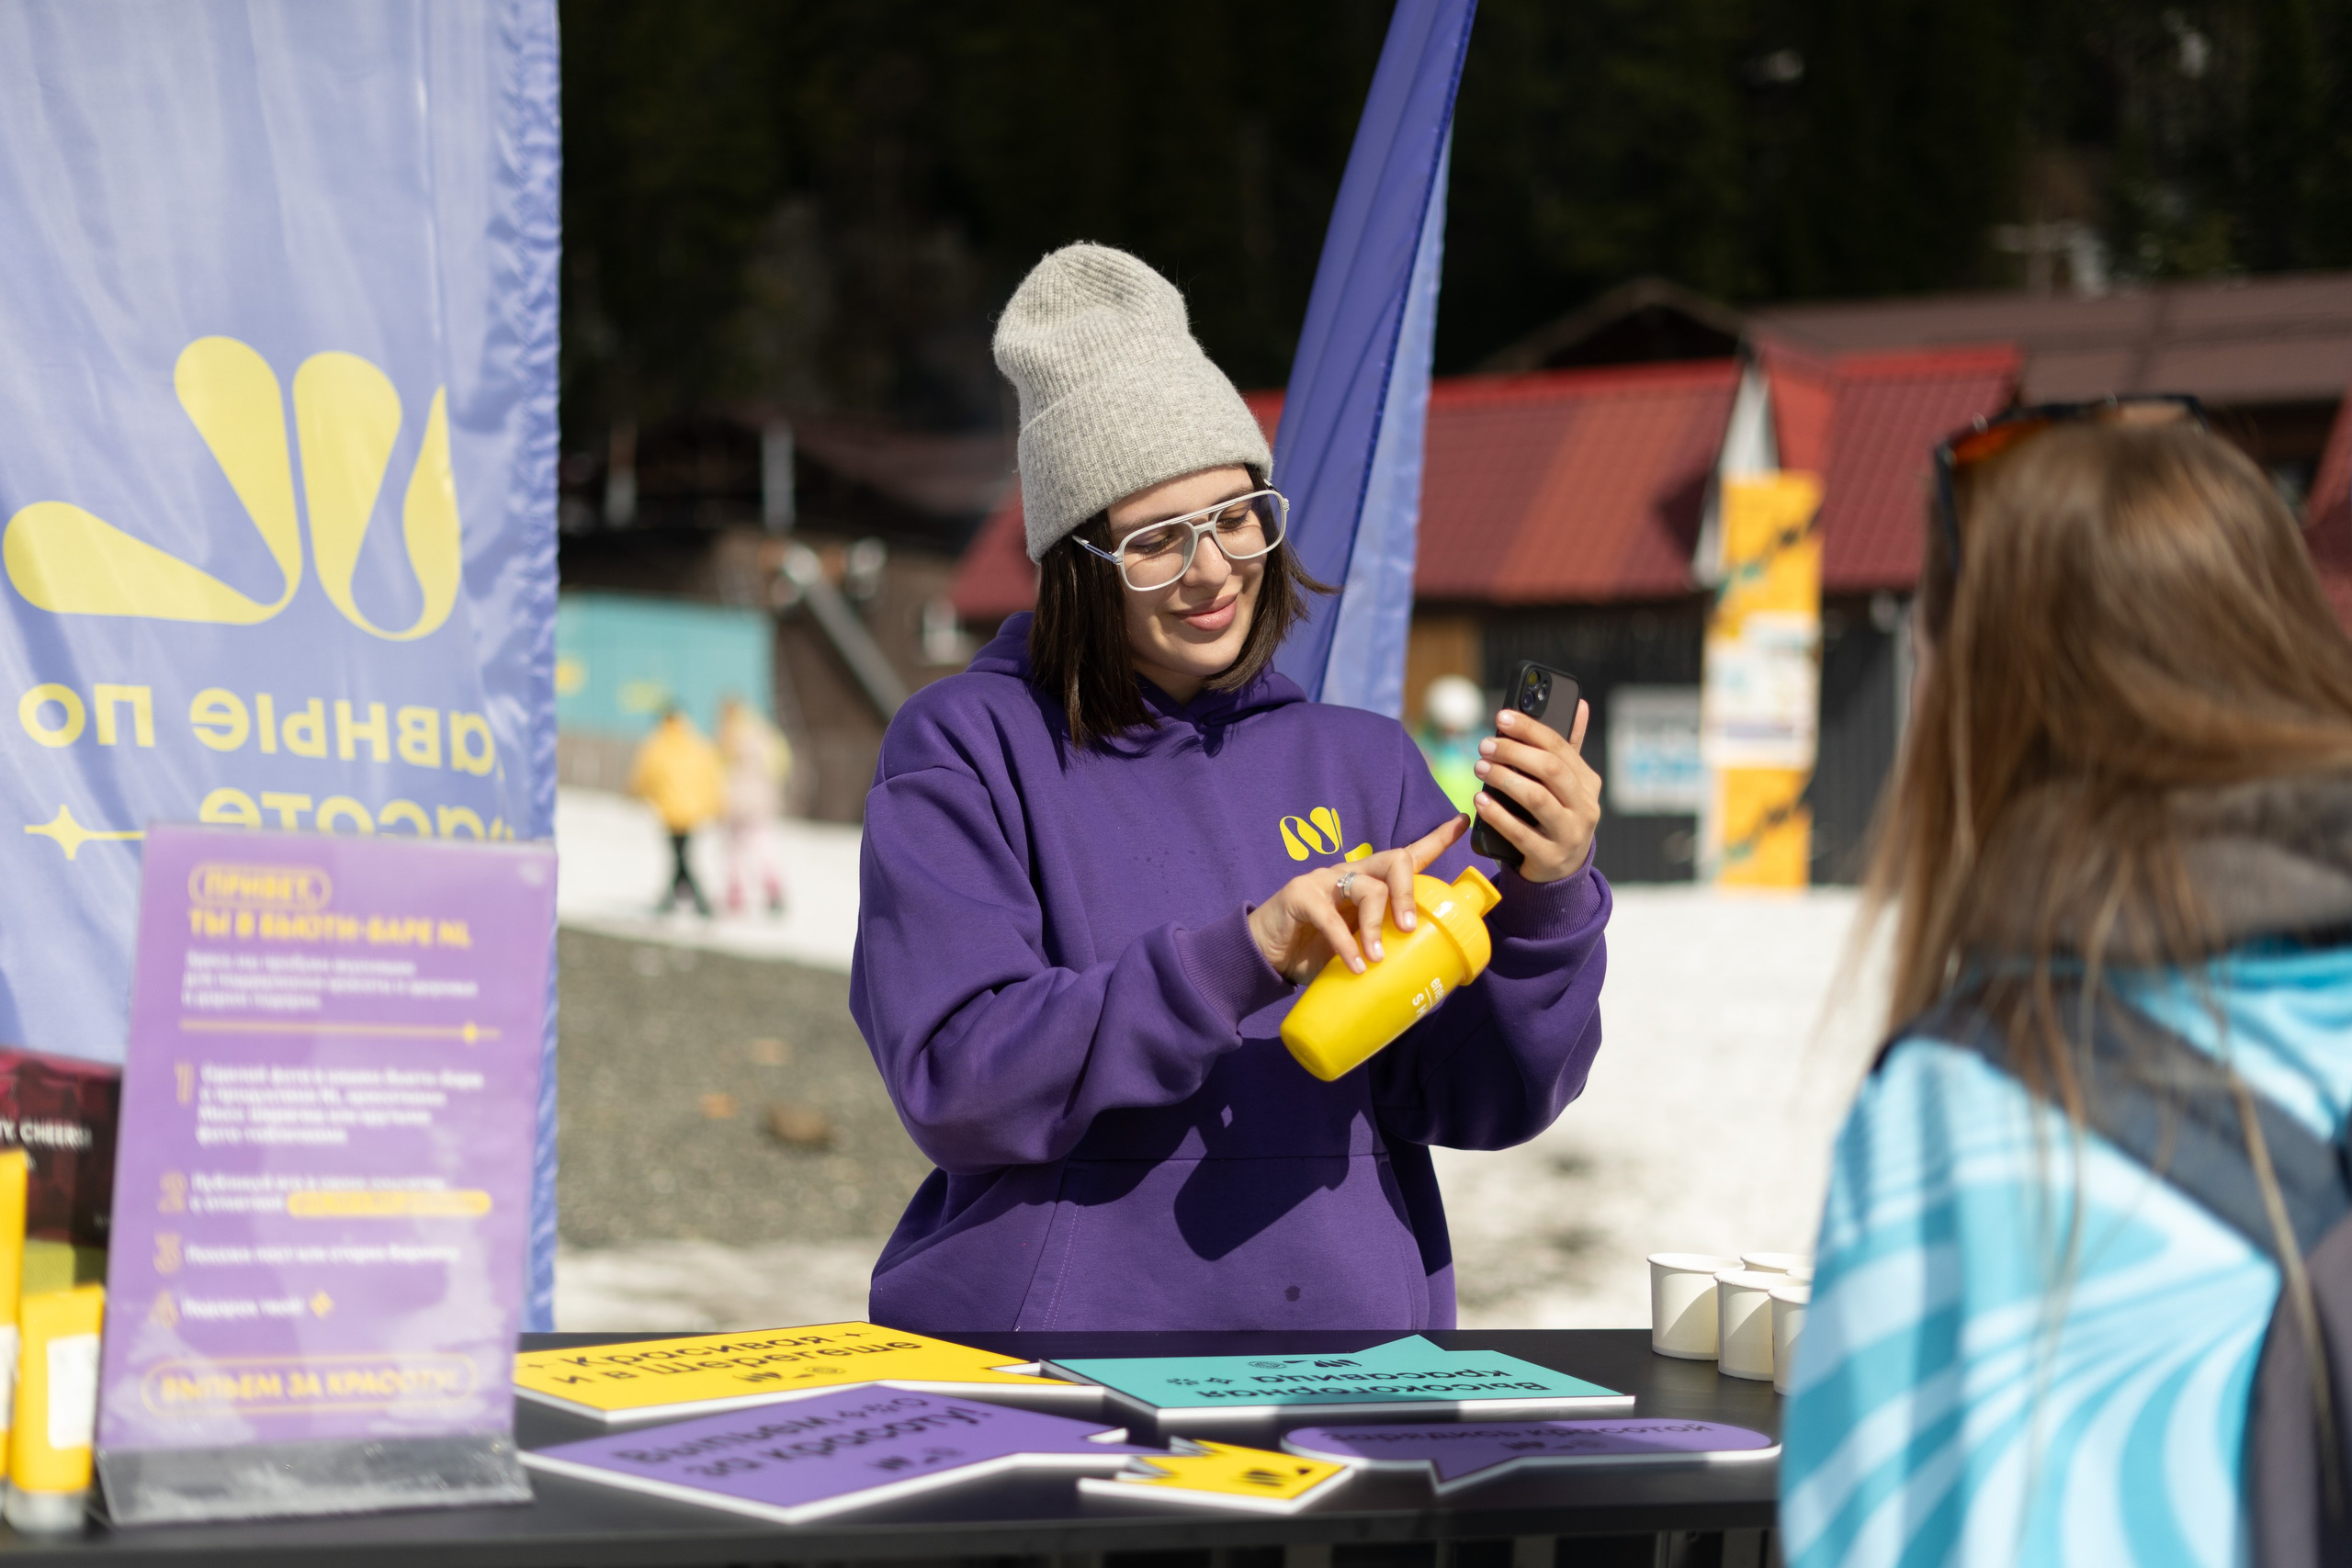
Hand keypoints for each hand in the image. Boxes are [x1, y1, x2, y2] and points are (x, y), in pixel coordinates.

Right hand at [1247, 816, 1468, 982]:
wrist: (1263, 956)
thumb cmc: (1313, 952)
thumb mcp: (1355, 949)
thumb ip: (1380, 949)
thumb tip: (1421, 974)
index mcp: (1368, 883)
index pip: (1406, 857)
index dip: (1435, 840)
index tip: (1462, 823)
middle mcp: (1350, 874)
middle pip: (1394, 861)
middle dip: (1409, 892)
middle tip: (1409, 928)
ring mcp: (1325, 881)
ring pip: (1367, 887)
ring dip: (1377, 924)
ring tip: (1376, 957)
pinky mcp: (1301, 896)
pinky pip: (1331, 916)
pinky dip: (1345, 944)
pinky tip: (1354, 965)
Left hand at [1471, 700, 1601, 882]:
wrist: (1560, 872)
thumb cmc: (1556, 817)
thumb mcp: (1568, 785)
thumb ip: (1569, 747)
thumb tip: (1580, 704)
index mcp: (1587, 783)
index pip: (1560, 746)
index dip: (1530, 728)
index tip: (1501, 716)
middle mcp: (1584, 807)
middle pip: (1551, 770)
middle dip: (1514, 753)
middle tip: (1484, 745)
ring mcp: (1569, 834)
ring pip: (1537, 799)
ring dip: (1504, 779)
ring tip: (1480, 768)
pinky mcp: (1549, 858)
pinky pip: (1520, 833)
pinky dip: (1497, 815)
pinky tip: (1479, 801)